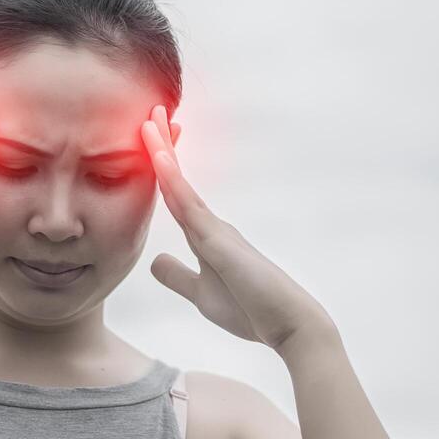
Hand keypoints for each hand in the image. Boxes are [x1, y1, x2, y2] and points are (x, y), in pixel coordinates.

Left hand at [142, 104, 334, 353]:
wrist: (290, 326)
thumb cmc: (251, 310)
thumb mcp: (202, 294)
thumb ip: (179, 276)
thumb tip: (154, 261)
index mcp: (206, 237)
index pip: (175, 197)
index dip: (160, 169)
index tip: (149, 140)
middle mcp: (212, 225)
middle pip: (177, 182)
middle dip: (161, 148)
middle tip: (149, 112)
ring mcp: (217, 229)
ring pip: (180, 185)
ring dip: (162, 152)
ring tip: (148, 119)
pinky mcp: (220, 240)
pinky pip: (189, 204)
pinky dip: (172, 179)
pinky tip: (157, 158)